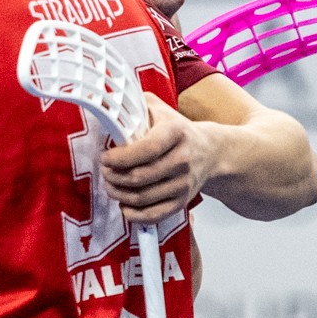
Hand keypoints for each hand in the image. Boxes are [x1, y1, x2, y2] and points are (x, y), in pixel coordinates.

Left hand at [101, 94, 214, 224]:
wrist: (211, 151)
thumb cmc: (176, 130)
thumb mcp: (160, 110)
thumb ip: (135, 103)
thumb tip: (107, 102)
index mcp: (175, 132)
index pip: (146, 149)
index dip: (120, 157)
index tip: (105, 157)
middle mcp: (182, 159)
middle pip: (139, 177)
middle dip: (113, 176)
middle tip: (105, 171)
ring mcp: (184, 183)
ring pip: (142, 197)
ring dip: (118, 194)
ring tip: (110, 184)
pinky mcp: (182, 201)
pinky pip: (154, 215)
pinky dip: (133, 214)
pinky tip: (124, 204)